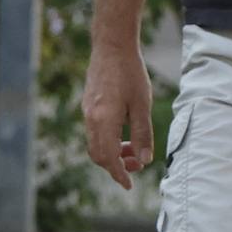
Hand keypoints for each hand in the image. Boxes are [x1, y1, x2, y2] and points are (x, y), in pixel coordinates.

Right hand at [82, 37, 155, 189]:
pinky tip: (123, 133)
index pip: (109, 158)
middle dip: (116, 166)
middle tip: (137, 164)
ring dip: (113, 153)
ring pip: (95, 145)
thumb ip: (142, 134)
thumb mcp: (142, 105)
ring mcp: (86, 112)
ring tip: (133, 149)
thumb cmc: (130, 73)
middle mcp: (91, 119)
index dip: (119, 175)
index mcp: (104, 121)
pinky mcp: (87, 106)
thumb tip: (144, 160)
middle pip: (98, 156)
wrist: (111, 46)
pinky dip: (107, 141)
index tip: (129, 185)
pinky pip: (94, 133)